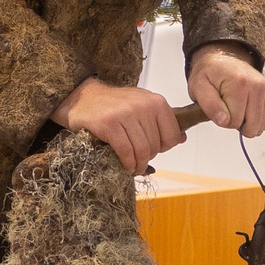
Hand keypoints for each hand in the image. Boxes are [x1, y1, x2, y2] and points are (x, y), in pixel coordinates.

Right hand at [53, 78, 184, 173]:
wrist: (82, 98)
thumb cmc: (113, 105)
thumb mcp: (141, 106)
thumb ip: (160, 121)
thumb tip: (182, 139)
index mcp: (155, 101)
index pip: (172, 136)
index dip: (164, 148)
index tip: (154, 149)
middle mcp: (143, 105)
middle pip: (156, 145)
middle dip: (148, 157)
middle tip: (139, 159)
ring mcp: (125, 114)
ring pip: (142, 150)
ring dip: (138, 164)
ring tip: (133, 167)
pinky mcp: (109, 124)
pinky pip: (126, 151)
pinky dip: (127, 164)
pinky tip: (125, 166)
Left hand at [188, 43, 264, 136]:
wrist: (225, 59)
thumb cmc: (211, 74)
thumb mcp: (199, 87)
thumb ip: (209, 105)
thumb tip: (224, 120)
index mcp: (239, 84)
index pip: (234, 122)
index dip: (224, 120)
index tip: (220, 107)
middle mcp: (258, 85)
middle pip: (252, 127)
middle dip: (238, 124)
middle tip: (230, 108)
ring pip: (262, 126)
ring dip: (249, 122)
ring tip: (240, 107)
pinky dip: (260, 120)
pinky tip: (250, 108)